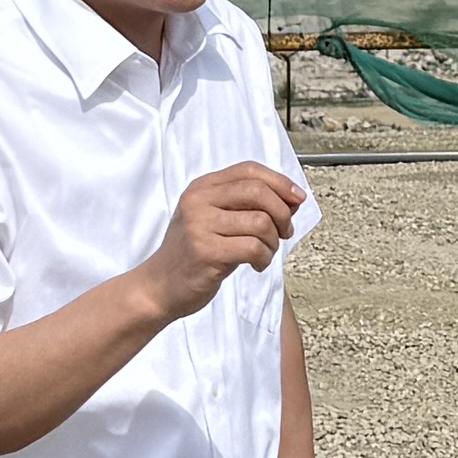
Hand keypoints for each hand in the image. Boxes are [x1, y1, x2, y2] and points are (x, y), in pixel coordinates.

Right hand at [136, 163, 305, 322]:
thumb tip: (293, 199)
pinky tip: (257, 264)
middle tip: (285, 232)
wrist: (160, 286)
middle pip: (258, 192)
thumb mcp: (215, 220)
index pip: (249, 170)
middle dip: (282, 213)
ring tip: (265, 253)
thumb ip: (249, 206)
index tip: (298, 198)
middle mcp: (198, 201)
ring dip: (274, 241)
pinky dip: (265, 258)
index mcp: (201, 187)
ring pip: (261, 222)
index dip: (280, 182)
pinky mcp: (206, 252)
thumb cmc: (192, 254)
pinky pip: (254, 248)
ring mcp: (200, 226)